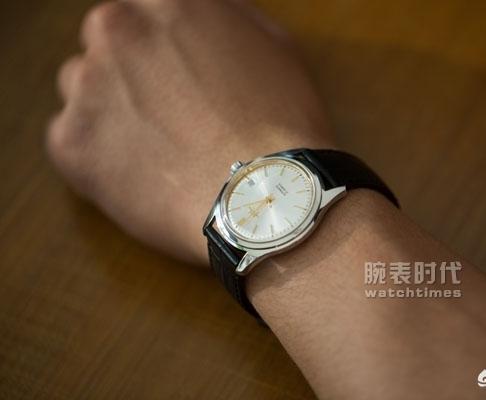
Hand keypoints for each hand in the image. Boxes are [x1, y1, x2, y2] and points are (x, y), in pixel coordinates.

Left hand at [47, 0, 333, 262]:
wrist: (264, 197)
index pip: (143, 13)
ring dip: (109, 108)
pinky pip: (73, 140)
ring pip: (82, 87)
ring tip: (156, 148)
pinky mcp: (71, 142)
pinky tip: (142, 172)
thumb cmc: (280, 127)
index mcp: (168, 2)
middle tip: (166, 111)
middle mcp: (119, 31)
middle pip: (107, 42)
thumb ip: (227, 19)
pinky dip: (99, 155)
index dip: (160, 47)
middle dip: (130, 70)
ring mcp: (88, 85)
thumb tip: (205, 18)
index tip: (172, 72)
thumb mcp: (275, 48)